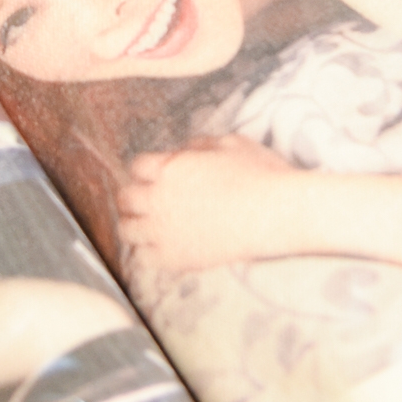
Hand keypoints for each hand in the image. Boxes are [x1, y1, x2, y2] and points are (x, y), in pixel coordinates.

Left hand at [117, 135, 297, 273]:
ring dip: (134, 225)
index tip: (155, 175)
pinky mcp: (176, 258)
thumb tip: (185, 150)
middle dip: (133, 197)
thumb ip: (199, 144)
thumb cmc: (258, 173)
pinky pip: (143, 258)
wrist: (276, 214)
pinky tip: (161, 247)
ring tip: (148, 226)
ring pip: (127, 230)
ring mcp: (164, 231)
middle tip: (145, 201)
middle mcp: (159, 199)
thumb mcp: (229, 143)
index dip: (146, 170)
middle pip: (125, 199)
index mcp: (169, 168)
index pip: (137, 166)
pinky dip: (147, 252)